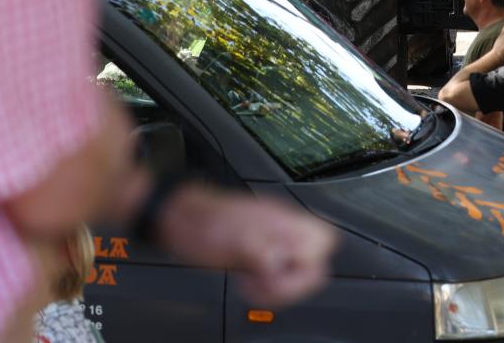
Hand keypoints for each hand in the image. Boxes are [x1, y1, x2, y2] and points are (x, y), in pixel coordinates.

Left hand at [158, 186, 336, 307]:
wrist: (180, 218)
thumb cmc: (200, 225)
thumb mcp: (229, 240)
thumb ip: (259, 250)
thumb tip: (278, 262)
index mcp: (281, 221)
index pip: (323, 243)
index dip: (306, 265)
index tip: (279, 274)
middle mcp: (282, 228)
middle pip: (317, 259)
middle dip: (294, 281)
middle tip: (267, 283)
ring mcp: (273, 238)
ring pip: (299, 267)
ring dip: (281, 285)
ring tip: (255, 282)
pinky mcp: (262, 249)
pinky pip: (281, 269)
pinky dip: (268, 283)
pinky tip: (250, 279)